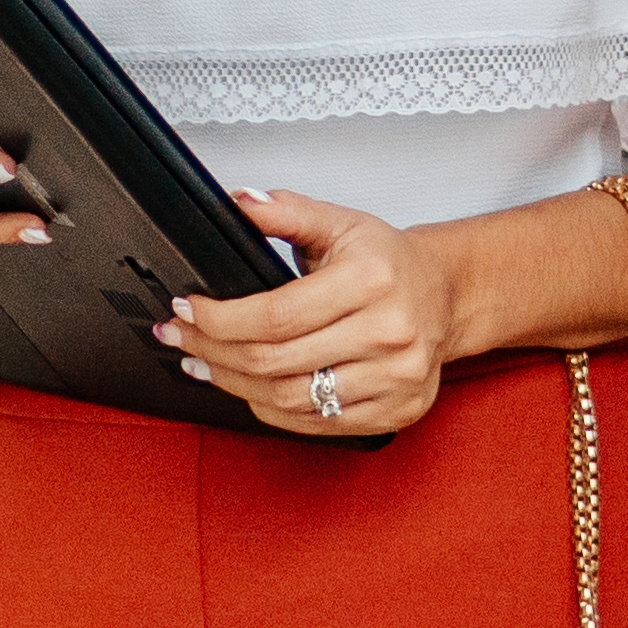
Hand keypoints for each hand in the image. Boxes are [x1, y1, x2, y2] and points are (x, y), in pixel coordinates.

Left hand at [158, 190, 463, 435]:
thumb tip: (240, 204)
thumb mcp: (340, 223)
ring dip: (234, 385)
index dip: (219, 318)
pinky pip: (317, 423)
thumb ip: (286, 212)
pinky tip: (250, 390)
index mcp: (372, 280)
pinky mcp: (397, 410)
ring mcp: (396, 378)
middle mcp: (389, 332)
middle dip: (213, 351)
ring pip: (290, 399)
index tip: (187, 311)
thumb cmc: (390, 262)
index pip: (275, 314)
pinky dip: (273, 409)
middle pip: (275, 361)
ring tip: (205, 365)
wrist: (446, 294)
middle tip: (181, 339)